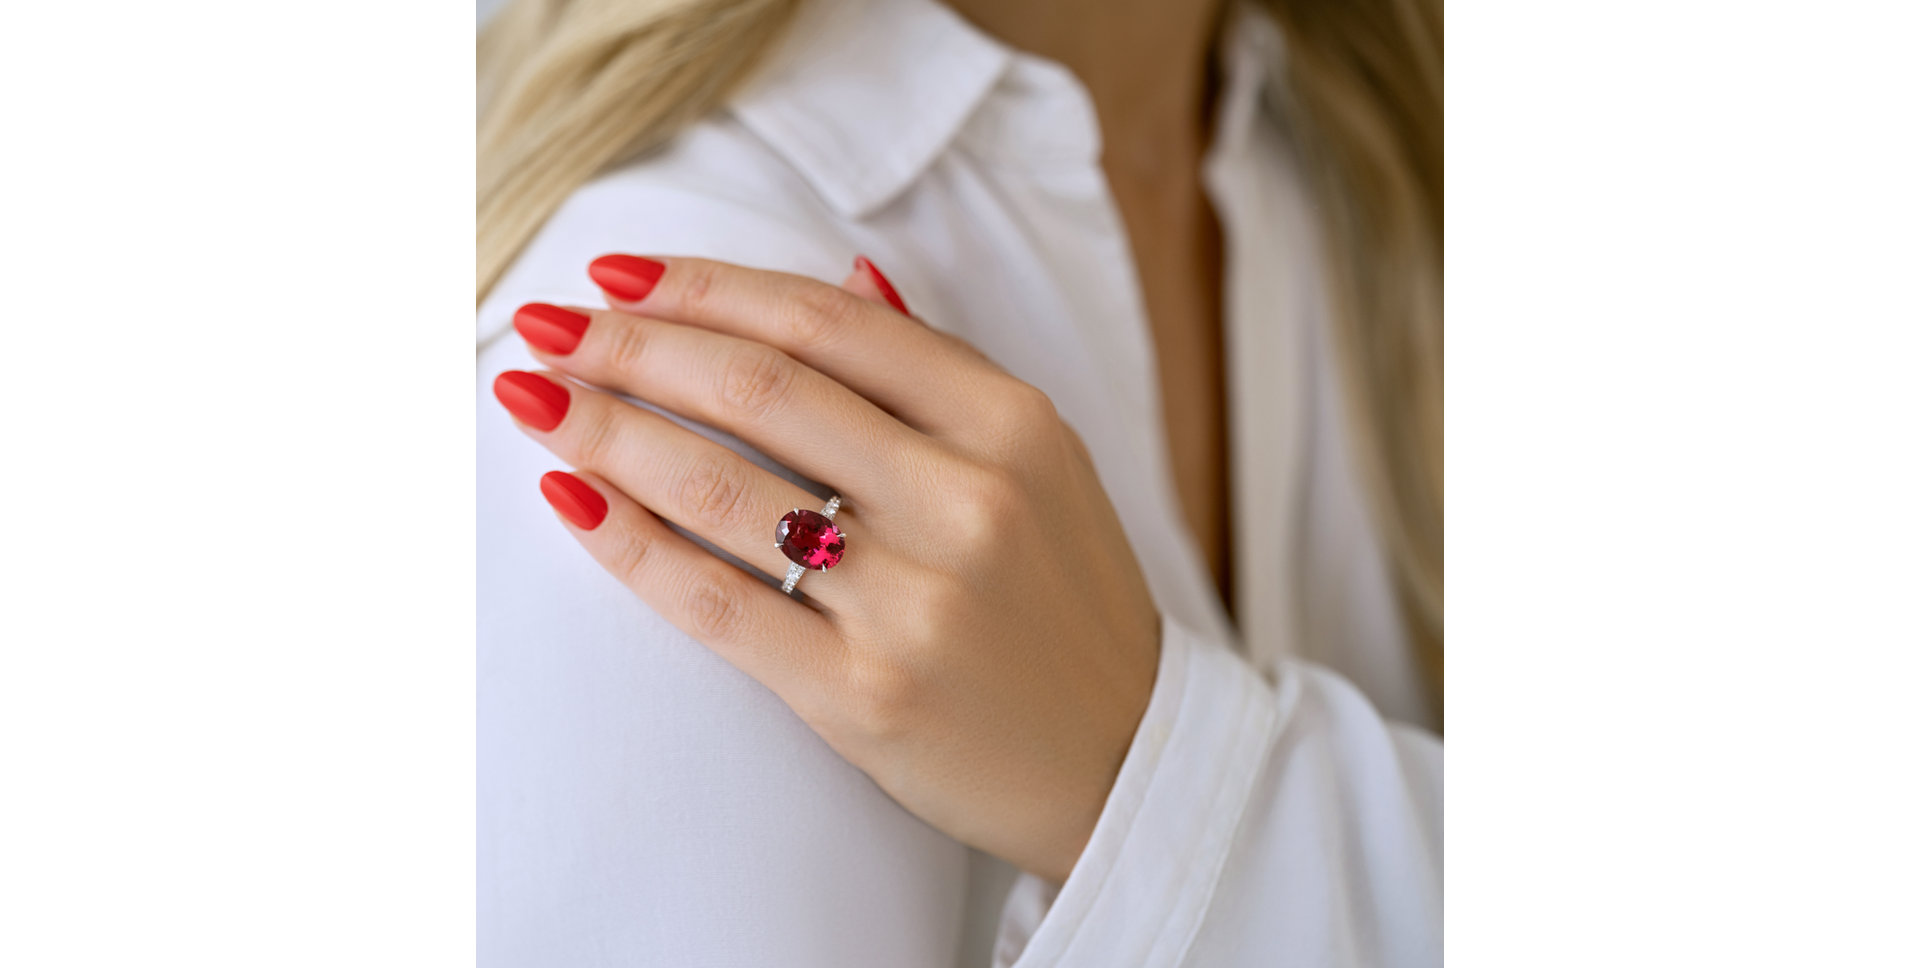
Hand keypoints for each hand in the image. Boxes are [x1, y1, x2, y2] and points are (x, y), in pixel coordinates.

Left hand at [493, 254, 1159, 880]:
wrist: (1124, 759)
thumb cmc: (1065, 600)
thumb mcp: (1041, 462)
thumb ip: (942, 369)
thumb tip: (848, 276)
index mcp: (1010, 423)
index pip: (826, 323)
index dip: (704, 287)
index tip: (617, 278)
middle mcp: (967, 499)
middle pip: (760, 389)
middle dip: (630, 346)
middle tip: (547, 327)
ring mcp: (915, 600)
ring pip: (721, 487)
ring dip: (605, 431)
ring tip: (534, 399)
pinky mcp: (863, 693)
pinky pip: (715, 601)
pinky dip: (628, 544)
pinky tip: (571, 501)